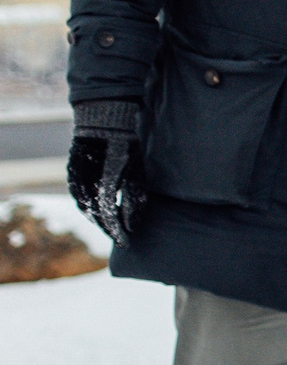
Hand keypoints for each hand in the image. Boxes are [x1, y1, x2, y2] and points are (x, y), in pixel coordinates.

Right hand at [66, 101, 146, 245]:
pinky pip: (78, 195)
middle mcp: (87, 182)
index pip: (109, 215)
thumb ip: (134, 199)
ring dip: (96, 219)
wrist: (104, 122)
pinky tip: (95, 212)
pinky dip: (87, 206)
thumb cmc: (125, 147)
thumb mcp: (136, 173)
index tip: (125, 242)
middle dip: (107, 228)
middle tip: (119, 237)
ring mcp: (76, 177)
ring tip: (109, 227)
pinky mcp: (71, 172)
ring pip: (84, 206)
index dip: (116, 231)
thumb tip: (131, 226)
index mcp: (105, 183)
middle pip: (95, 214)